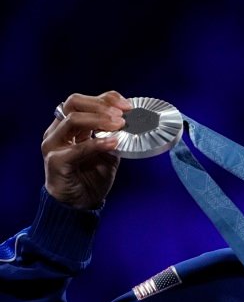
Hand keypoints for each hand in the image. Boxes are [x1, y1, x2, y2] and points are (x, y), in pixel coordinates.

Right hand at [43, 91, 130, 209]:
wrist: (81, 202)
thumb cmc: (92, 175)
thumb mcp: (109, 151)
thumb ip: (114, 135)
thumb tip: (131, 121)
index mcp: (69, 125)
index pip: (83, 101)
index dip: (105, 99)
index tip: (127, 105)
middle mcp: (58, 131)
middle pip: (74, 103)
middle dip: (101, 105)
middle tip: (122, 114)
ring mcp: (54, 145)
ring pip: (73, 120)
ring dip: (99, 120)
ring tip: (119, 125)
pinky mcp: (56, 161)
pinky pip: (76, 149)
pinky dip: (96, 144)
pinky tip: (113, 143)